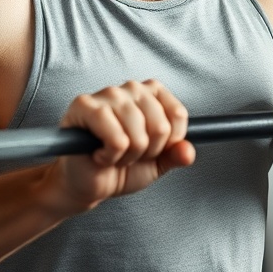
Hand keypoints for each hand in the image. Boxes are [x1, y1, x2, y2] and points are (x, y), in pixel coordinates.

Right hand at [50, 79, 195, 211]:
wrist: (88, 184)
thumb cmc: (120, 168)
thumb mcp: (157, 163)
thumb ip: (175, 154)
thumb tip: (188, 152)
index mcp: (151, 93)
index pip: (178, 114)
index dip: (168, 142)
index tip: (151, 149)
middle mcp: (130, 87)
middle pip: (160, 126)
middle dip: (147, 152)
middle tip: (128, 154)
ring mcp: (107, 94)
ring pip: (138, 135)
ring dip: (127, 156)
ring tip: (113, 154)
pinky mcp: (84, 106)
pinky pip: (117, 139)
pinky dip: (111, 156)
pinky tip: (100, 154)